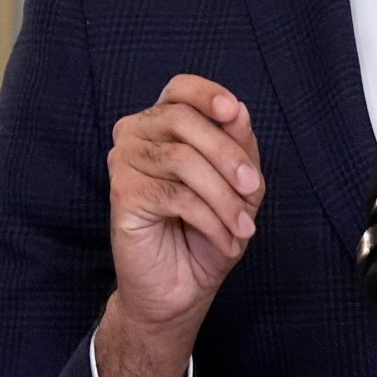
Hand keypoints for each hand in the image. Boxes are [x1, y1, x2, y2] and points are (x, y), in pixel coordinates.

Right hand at [98, 74, 263, 376]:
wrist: (180, 288)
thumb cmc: (207, 230)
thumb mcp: (236, 185)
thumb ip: (237, 146)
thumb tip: (238, 111)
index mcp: (163, 122)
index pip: (181, 88)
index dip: (208, 94)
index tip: (234, 113)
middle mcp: (136, 134)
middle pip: (184, 121)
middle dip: (228, 156)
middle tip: (254, 190)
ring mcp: (124, 161)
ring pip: (182, 160)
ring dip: (223, 196)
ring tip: (244, 228)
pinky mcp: (122, 194)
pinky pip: (175, 195)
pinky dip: (210, 219)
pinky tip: (226, 240)